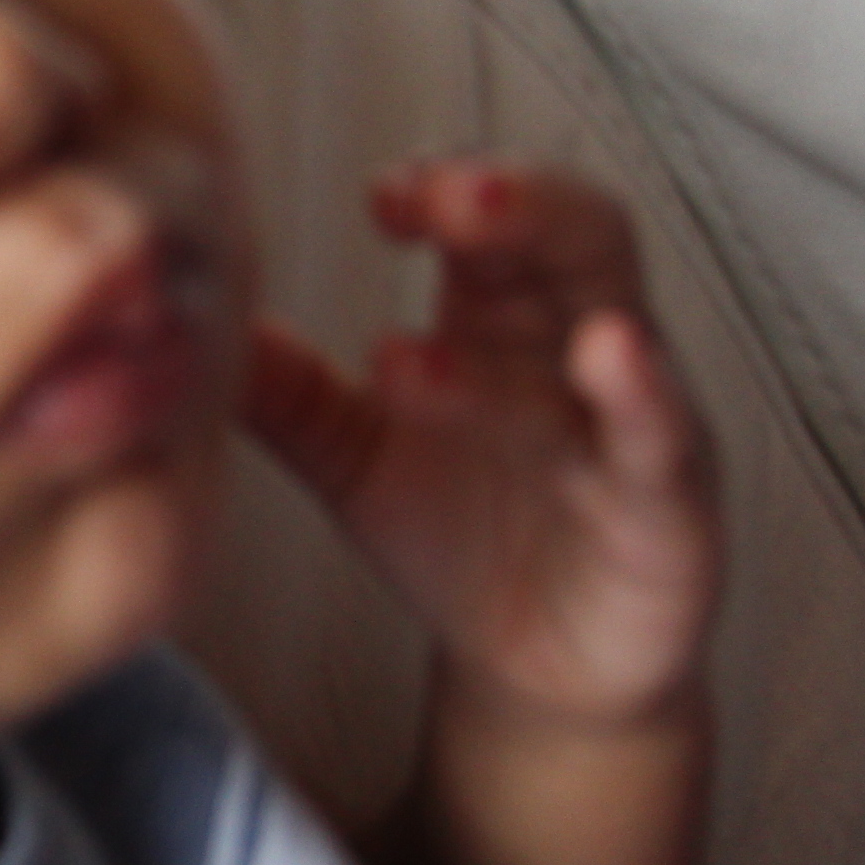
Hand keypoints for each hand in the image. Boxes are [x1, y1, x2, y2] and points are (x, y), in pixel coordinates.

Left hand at [244, 159, 714, 732]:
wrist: (539, 676)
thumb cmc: (464, 539)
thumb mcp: (355, 457)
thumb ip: (288, 390)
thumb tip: (192, 324)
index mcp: (502, 319)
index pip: (490, 218)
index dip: (442, 189)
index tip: (380, 195)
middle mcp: (579, 349)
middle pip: (573, 232)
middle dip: (512, 200)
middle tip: (434, 197)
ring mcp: (635, 421)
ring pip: (612, 325)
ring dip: (541, 297)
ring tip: (474, 272)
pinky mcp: (672, 508)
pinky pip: (665, 439)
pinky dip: (643, 396)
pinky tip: (611, 360)